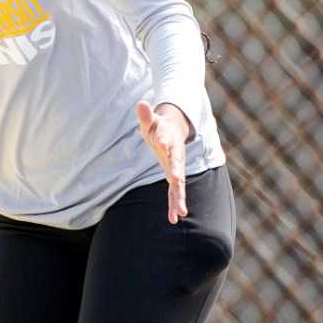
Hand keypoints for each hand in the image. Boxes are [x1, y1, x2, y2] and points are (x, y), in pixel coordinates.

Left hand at [135, 101, 192, 223]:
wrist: (173, 131)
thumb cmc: (158, 126)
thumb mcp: (150, 120)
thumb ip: (145, 114)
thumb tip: (140, 104)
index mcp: (170, 140)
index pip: (169, 143)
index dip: (167, 144)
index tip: (165, 146)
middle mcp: (176, 156)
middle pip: (177, 166)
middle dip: (176, 174)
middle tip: (177, 182)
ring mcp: (176, 168)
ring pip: (178, 185)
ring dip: (179, 198)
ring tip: (181, 213)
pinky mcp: (174, 176)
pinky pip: (174, 192)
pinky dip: (173, 204)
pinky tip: (174, 219)